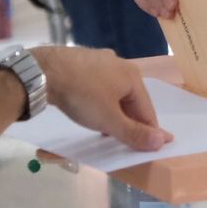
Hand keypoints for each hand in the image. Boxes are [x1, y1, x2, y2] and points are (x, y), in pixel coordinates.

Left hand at [34, 46, 172, 150]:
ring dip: (113, 110)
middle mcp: (121, 64)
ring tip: (104, 127)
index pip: (147, 110)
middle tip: (123, 140)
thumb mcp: (108, 120)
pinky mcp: (82, 60)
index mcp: (133, 77)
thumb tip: (163, 141)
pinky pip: (98, 84)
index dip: (150, 130)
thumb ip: (134, 133)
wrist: (43, 71)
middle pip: (131, 100)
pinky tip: (88, 105)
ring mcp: (101, 60)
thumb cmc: (82, 96)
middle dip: (129, 120)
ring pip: (114, 91)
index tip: (151, 147)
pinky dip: (98, 98)